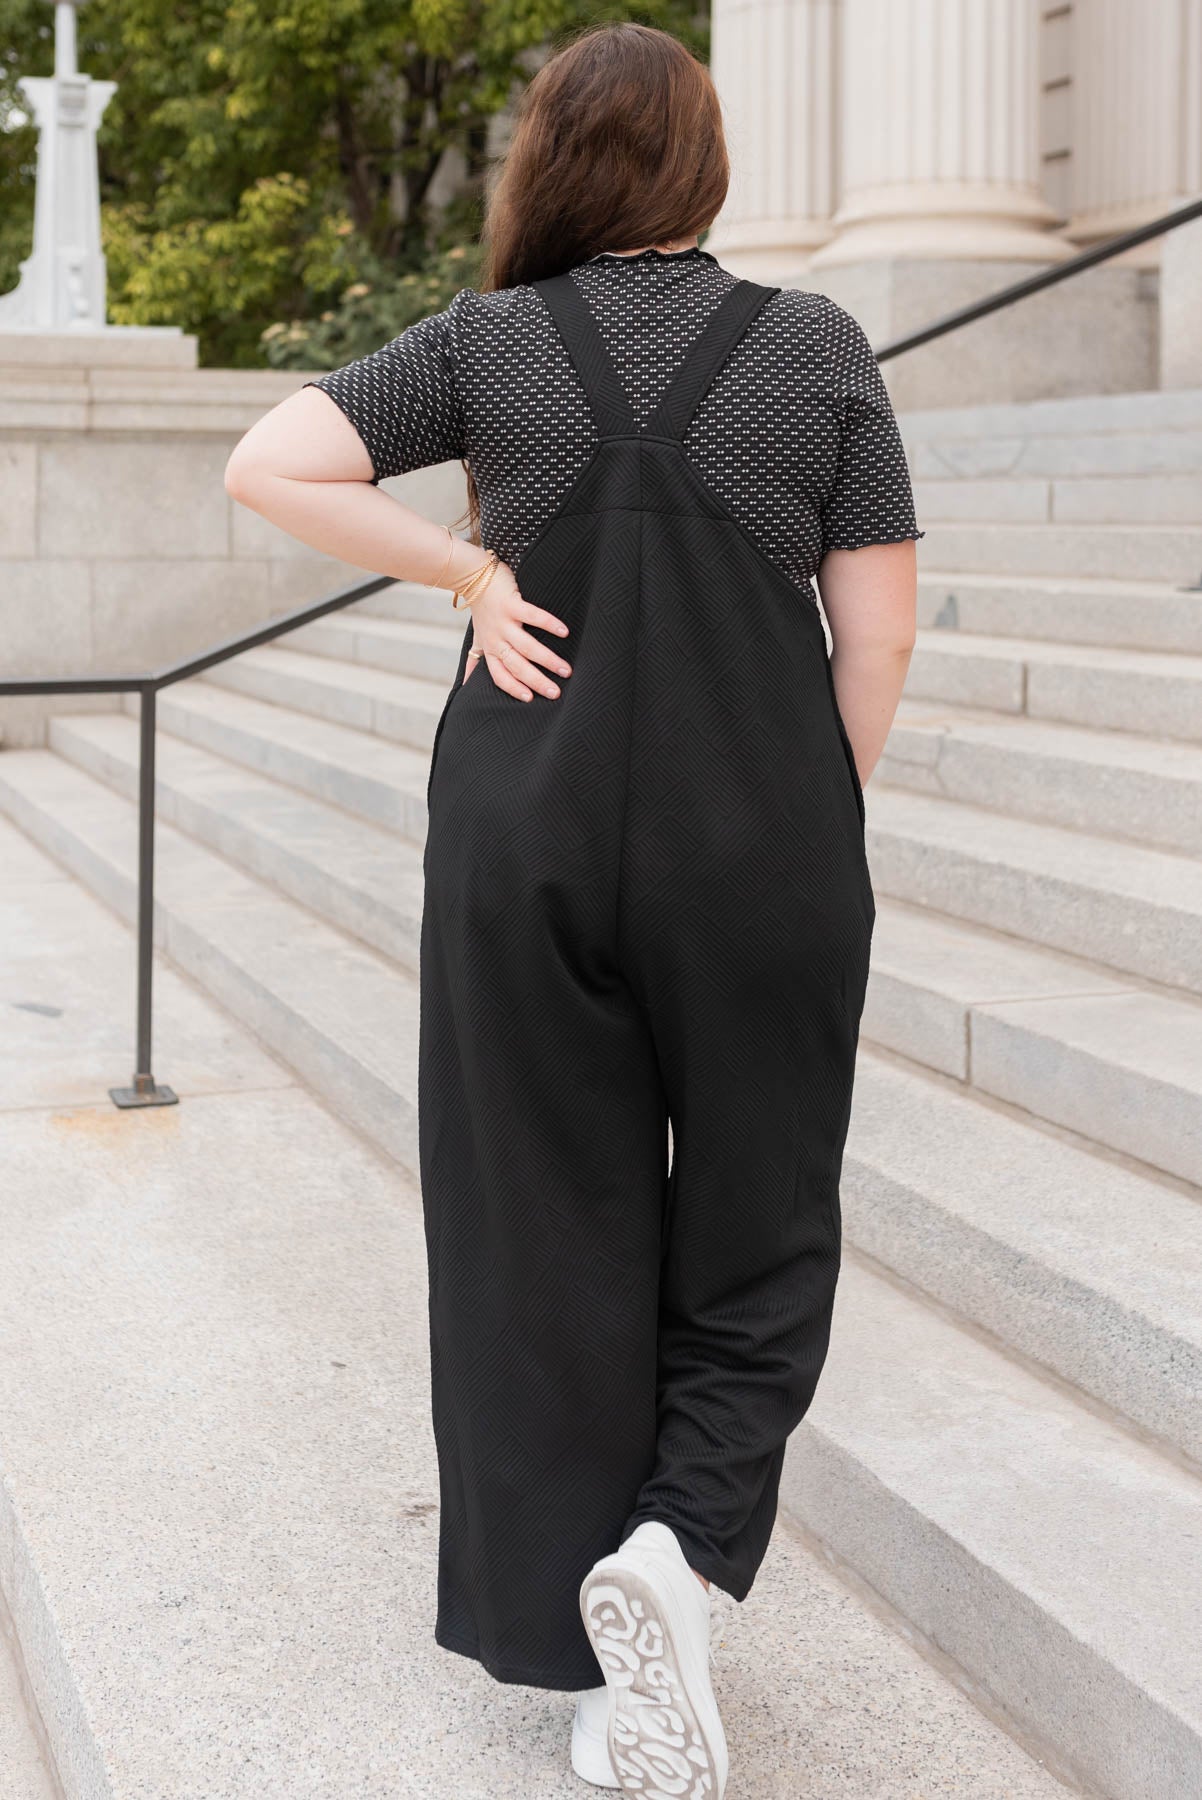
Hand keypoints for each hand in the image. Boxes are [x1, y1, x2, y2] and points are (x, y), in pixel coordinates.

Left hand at [460, 560, 571, 700]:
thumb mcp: (477, 638)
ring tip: (566, 670)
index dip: (513, 688)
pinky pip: (532, 616)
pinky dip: (549, 624)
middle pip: (516, 665)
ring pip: (526, 646)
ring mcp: (504, 621)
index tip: (530, 699)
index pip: (500, 675)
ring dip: (547, 659)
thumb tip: (465, 685)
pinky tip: (564, 632)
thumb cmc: (481, 609)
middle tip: (555, 692)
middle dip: (536, 681)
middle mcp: (496, 638)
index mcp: (490, 649)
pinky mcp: (512, 604)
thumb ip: (475, 660)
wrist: (472, 576)